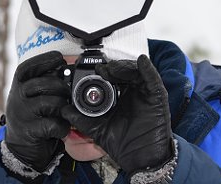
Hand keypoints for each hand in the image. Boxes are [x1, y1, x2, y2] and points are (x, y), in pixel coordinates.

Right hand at [5, 51, 69, 172]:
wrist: (20, 146)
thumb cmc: (32, 114)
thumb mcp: (31, 95)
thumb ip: (44, 81)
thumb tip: (65, 68)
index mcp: (18, 85)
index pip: (27, 67)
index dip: (44, 60)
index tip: (60, 58)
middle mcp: (17, 98)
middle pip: (43, 84)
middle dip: (61, 86)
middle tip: (67, 92)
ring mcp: (22, 115)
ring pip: (50, 103)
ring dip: (63, 107)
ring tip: (64, 111)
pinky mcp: (30, 132)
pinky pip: (53, 124)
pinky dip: (62, 126)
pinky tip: (62, 127)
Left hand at [61, 54, 173, 176]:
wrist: (140, 159)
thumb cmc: (123, 143)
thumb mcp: (98, 128)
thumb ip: (81, 119)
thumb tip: (64, 111)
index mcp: (120, 96)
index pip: (112, 77)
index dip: (104, 71)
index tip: (95, 70)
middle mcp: (132, 91)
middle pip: (124, 71)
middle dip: (113, 67)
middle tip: (102, 69)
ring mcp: (144, 92)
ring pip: (136, 71)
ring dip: (124, 66)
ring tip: (113, 68)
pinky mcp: (157, 96)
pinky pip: (153, 78)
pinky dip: (148, 68)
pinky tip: (141, 61)